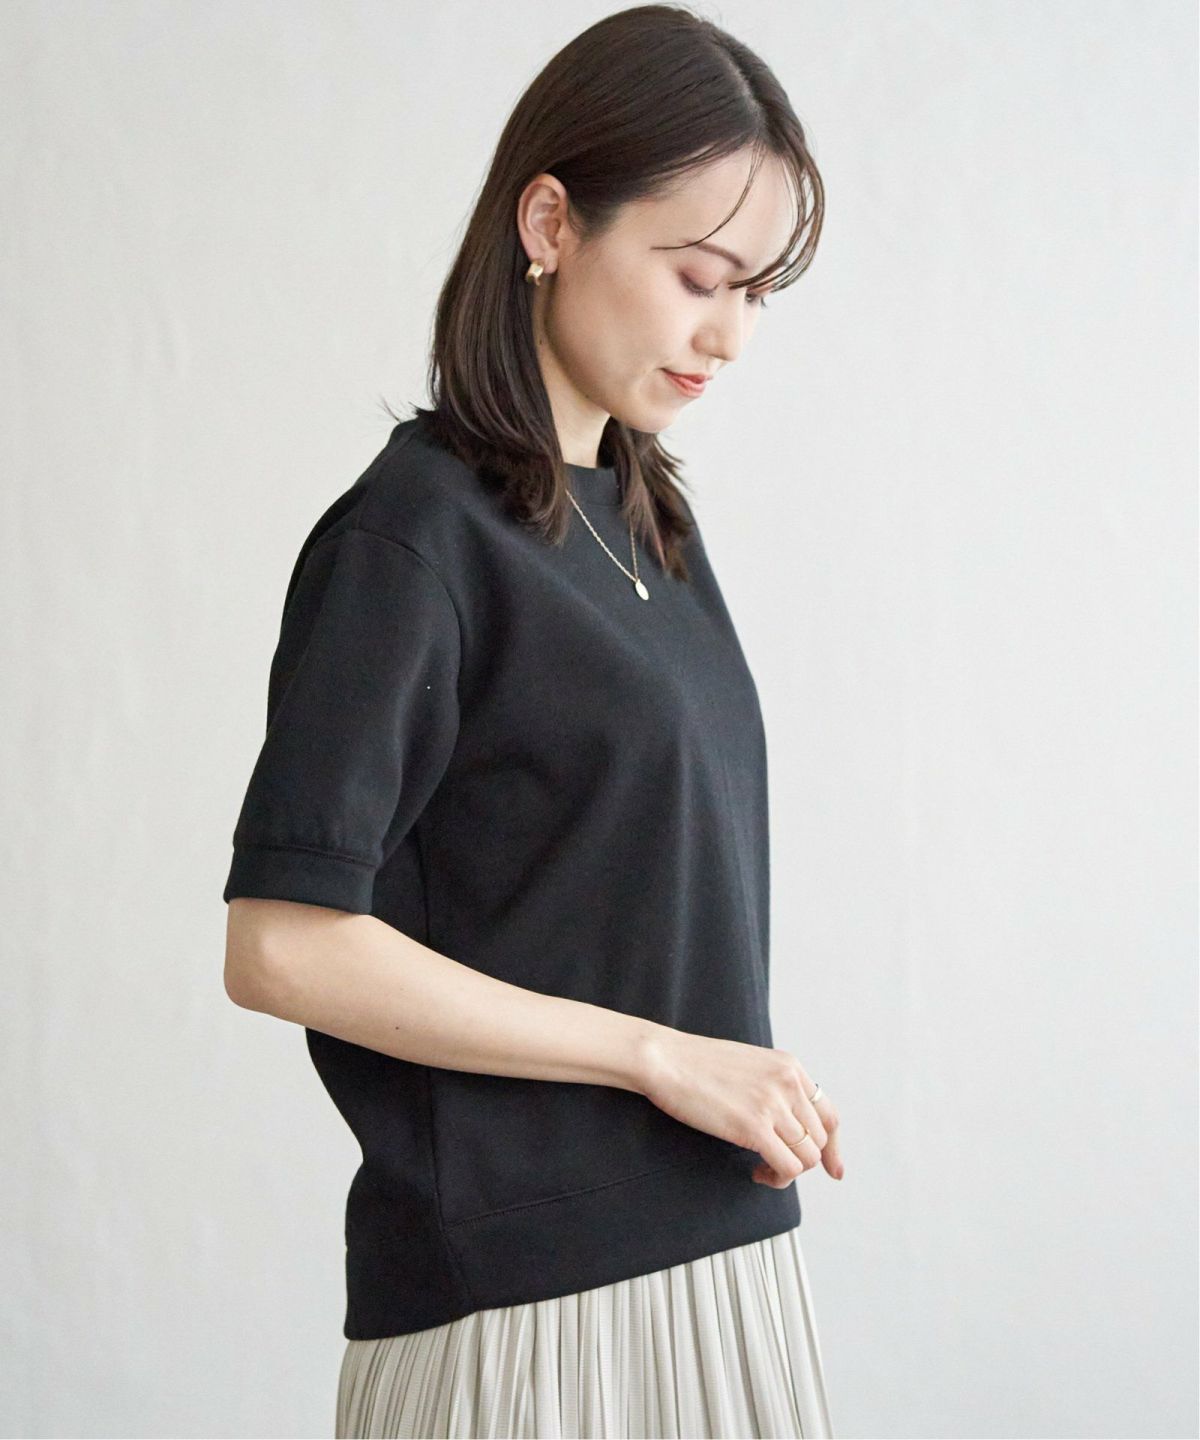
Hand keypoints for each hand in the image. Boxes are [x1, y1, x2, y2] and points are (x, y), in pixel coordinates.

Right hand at [636, 1027, 843, 1186]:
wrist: (666, 1059)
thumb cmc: (696, 1064)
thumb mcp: (750, 1064)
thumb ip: (774, 1086)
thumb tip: (788, 1122)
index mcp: (789, 1067)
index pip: (829, 1114)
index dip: (832, 1147)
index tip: (833, 1168)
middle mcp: (789, 1083)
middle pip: (819, 1140)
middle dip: (800, 1159)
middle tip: (772, 1163)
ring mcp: (773, 1104)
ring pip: (807, 1157)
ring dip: (788, 1172)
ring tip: (763, 1169)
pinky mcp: (754, 1127)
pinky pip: (788, 1167)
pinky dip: (777, 1179)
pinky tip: (756, 1172)